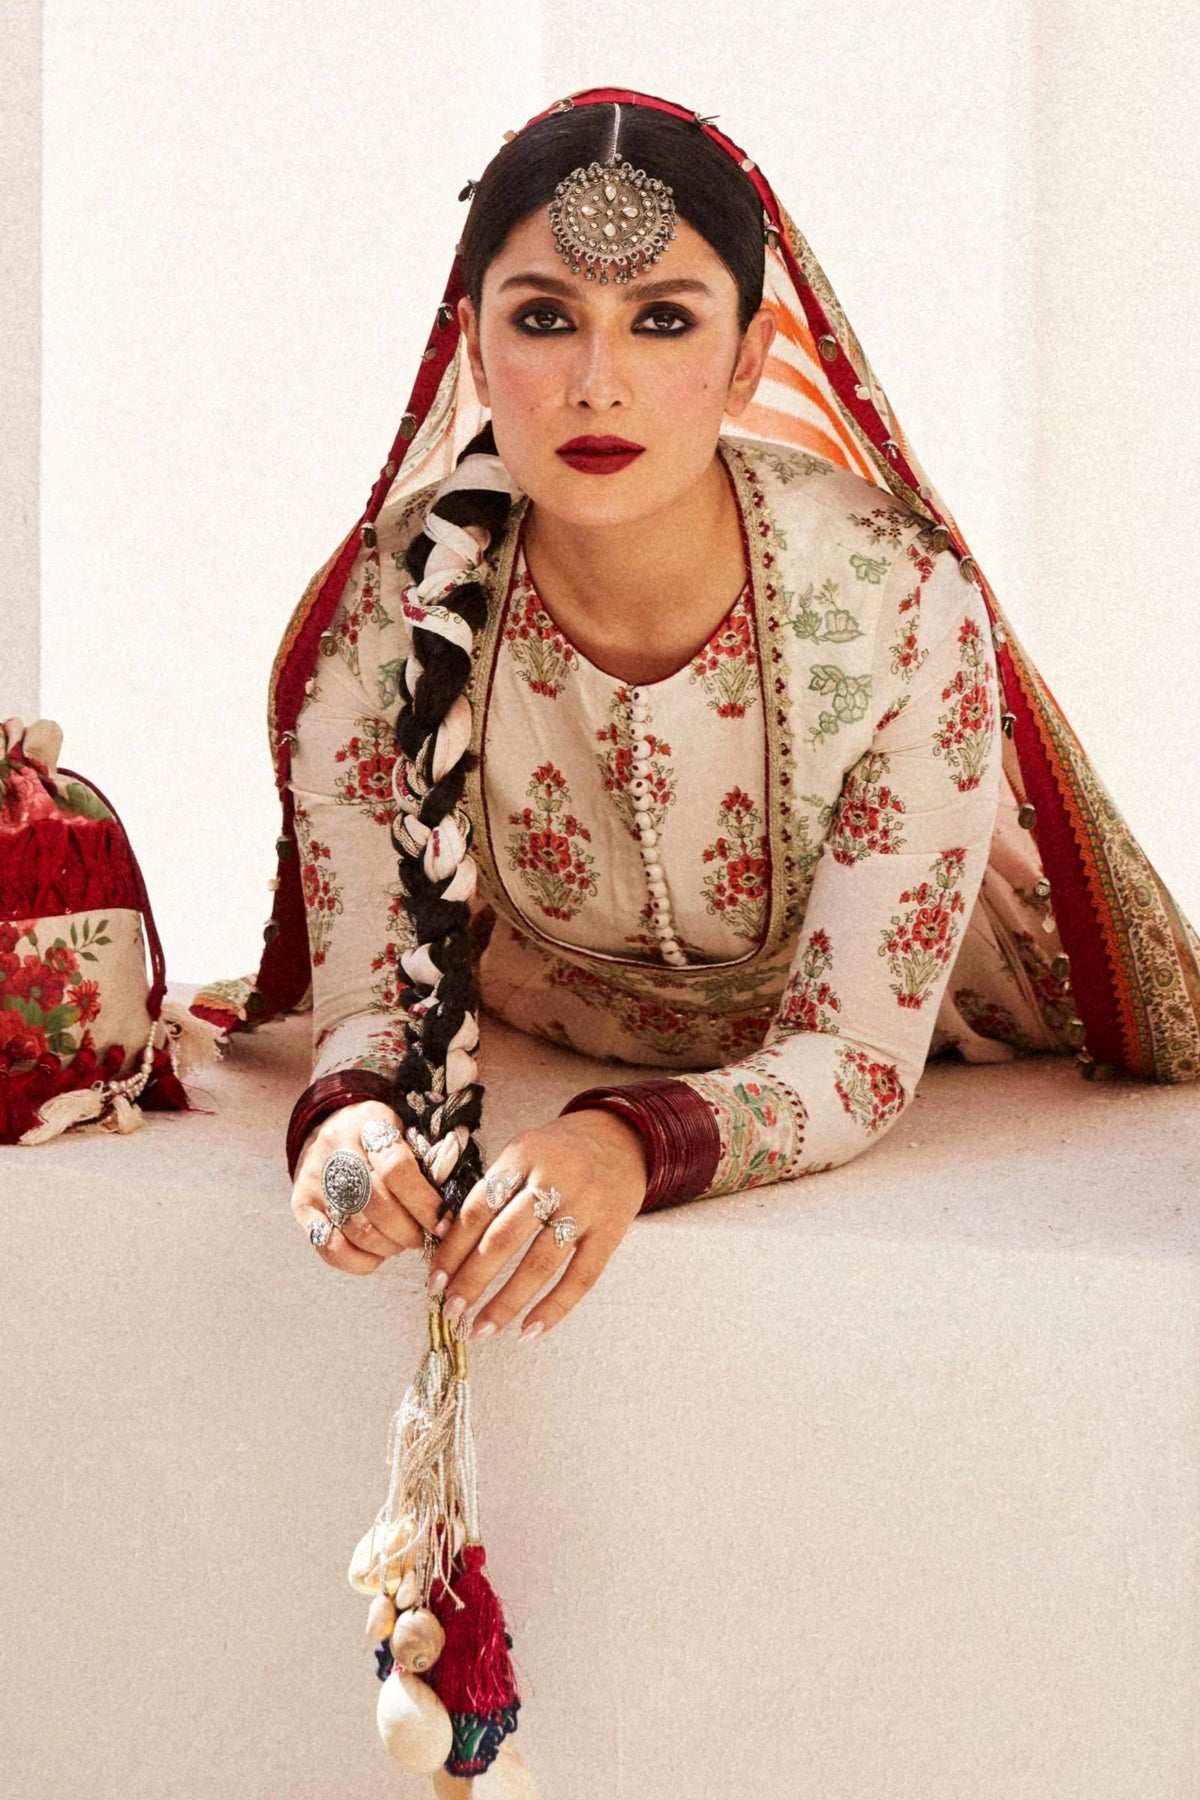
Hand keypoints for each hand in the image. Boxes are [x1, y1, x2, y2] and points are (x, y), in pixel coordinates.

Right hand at [291, 1100, 443, 1274]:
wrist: (326, 1127)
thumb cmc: (378, 1135)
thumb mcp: (403, 1129)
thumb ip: (426, 1160)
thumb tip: (451, 1207)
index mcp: (367, 1125)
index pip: (397, 1168)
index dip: (425, 1202)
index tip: (444, 1222)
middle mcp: (335, 1152)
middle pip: (377, 1205)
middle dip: (409, 1230)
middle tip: (425, 1236)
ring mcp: (314, 1182)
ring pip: (356, 1230)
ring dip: (389, 1246)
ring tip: (403, 1242)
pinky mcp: (302, 1208)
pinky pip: (330, 1248)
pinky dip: (360, 1261)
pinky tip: (378, 1254)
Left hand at [425, 1109, 647, 1339]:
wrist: (623, 1137)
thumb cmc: (560, 1151)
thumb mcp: (523, 1152)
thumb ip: (493, 1191)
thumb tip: (452, 1247)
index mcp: (523, 1155)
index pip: (478, 1210)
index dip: (453, 1249)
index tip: (436, 1281)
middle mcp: (554, 1179)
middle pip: (504, 1238)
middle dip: (472, 1279)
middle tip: (451, 1309)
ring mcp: (586, 1206)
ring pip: (540, 1263)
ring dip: (507, 1302)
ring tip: (482, 1330)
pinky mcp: (612, 1230)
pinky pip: (581, 1277)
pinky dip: (554, 1307)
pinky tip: (529, 1331)